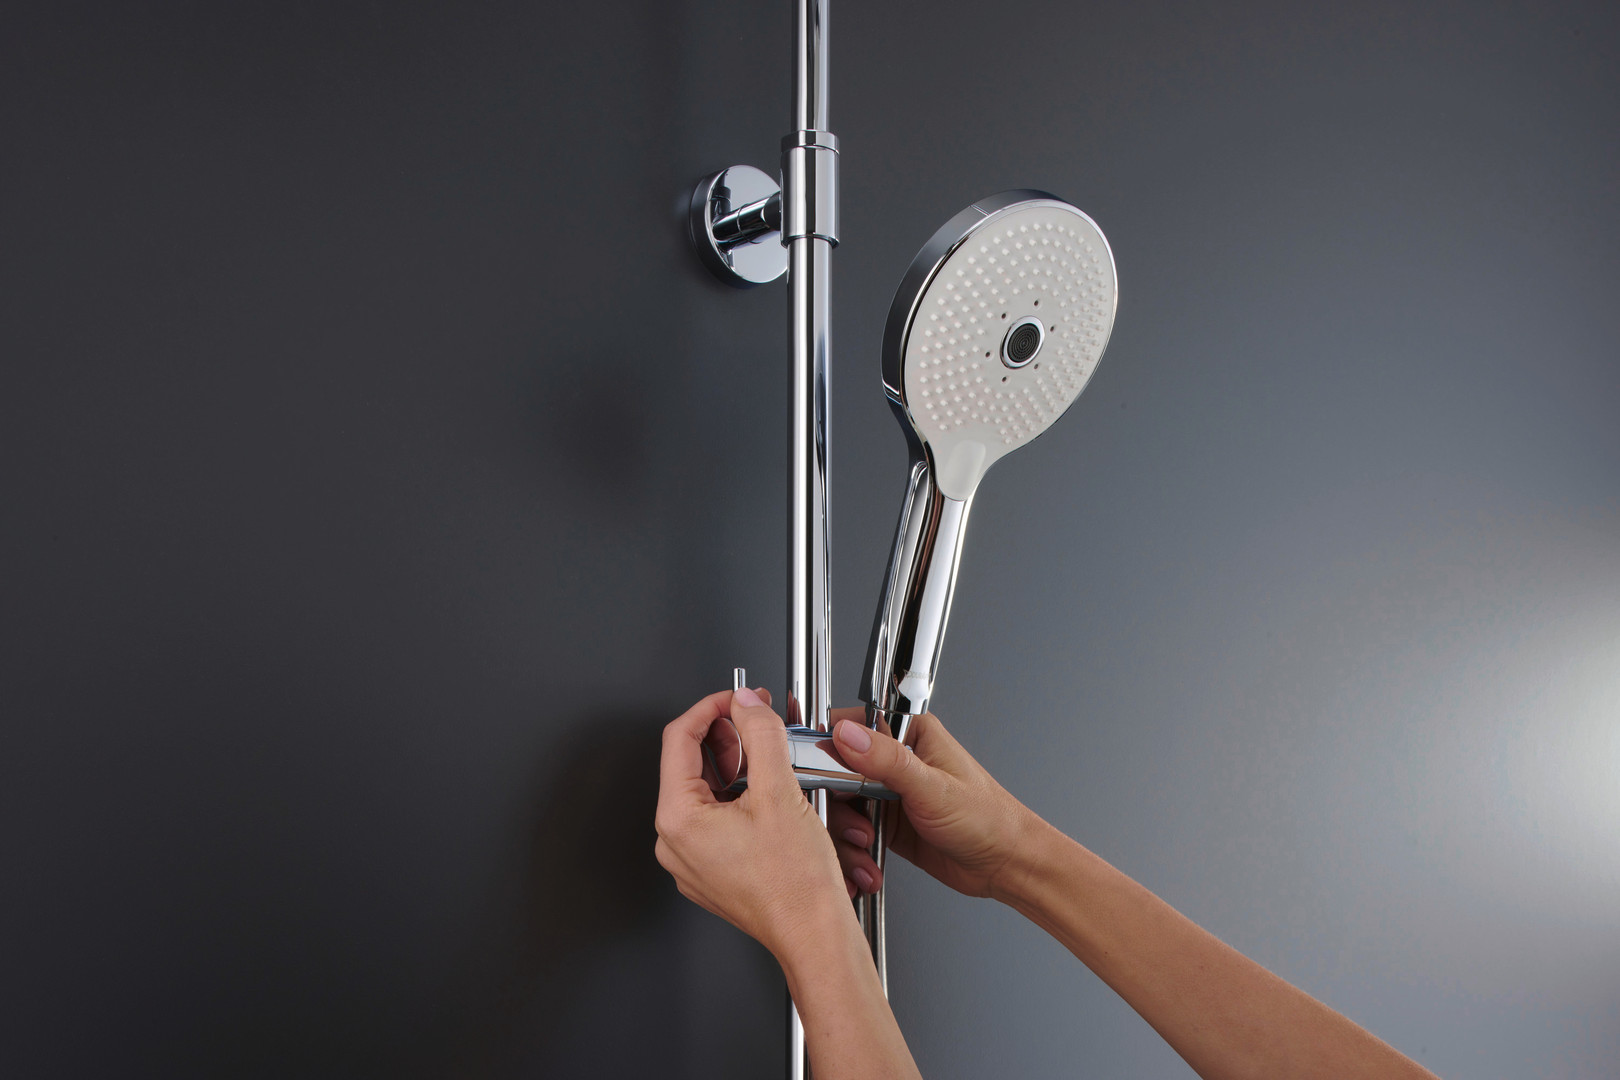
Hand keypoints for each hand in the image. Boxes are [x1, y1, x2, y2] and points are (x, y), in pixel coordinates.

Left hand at [654, 687, 851, 959]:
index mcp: (678, 819)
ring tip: (766, 753)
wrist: (814, 933)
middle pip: (689, 764)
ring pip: (704, 791)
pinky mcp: (710, 870)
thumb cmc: (796, 884)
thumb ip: (759, 733)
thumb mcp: (779, 790)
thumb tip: (745, 703)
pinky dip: (737, 795)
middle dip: (725, 735)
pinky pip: (714, 818)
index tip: (736, 698)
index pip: (678, 738)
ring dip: (734, 763)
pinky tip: (766, 789)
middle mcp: (675, 843)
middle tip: (755, 719)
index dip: (710, 707)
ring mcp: (691, 860)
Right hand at [824, 709, 1040, 899]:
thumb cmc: (989, 818)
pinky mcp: (884, 824)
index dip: (826, 750)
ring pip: (839, 806)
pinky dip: (852, 852)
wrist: (1006, 865)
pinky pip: (851, 833)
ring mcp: (887, 793)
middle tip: (854, 828)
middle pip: (835, 772)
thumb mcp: (934, 788)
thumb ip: (887, 761)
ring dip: (844, 835)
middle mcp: (894, 760)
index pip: (850, 728)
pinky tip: (866, 867)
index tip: (814, 775)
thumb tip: (847, 736)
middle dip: (836, 806)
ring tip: (866, 852)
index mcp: (910, 734)